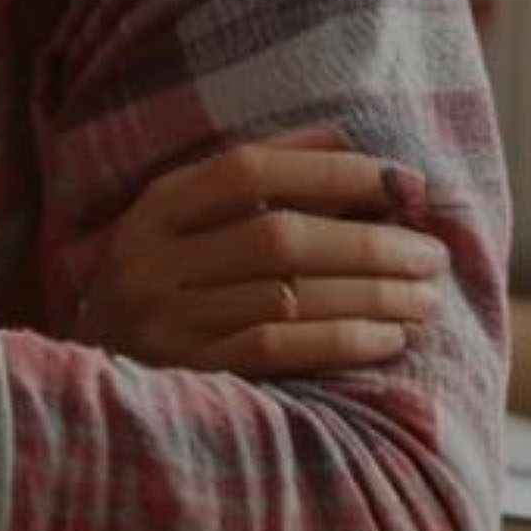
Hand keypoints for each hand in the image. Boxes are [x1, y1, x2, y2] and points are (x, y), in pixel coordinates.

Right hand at [78, 127, 446, 375]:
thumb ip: (264, 180)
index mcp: (156, 207)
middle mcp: (150, 259)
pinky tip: (389, 339)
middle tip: (431, 254)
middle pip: (278, 236)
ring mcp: (164, 319)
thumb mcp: (192, 224)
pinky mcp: (188, 373)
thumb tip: (354, 146)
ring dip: (372, 296)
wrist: (98, 385)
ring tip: (425, 298)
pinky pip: (279, 350)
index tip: (406, 183)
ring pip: (287, 296)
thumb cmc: (171, 285)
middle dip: (370, 243)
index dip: (333, 171)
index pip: (248, 168)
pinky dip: (343, 341)